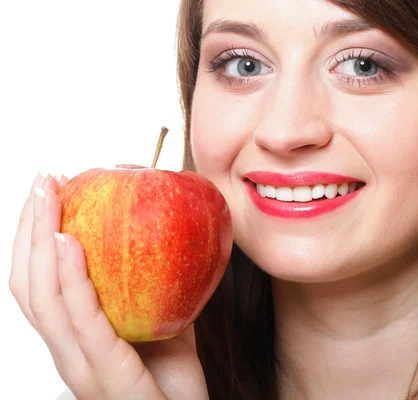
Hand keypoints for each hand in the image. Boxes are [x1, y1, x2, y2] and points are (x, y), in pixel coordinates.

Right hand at [9, 173, 208, 399]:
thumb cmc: (174, 379)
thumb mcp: (164, 322)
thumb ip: (156, 288)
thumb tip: (168, 236)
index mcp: (75, 338)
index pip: (38, 283)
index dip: (33, 236)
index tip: (49, 189)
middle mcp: (68, 352)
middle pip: (29, 285)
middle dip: (29, 227)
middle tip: (42, 180)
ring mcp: (82, 368)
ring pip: (44, 301)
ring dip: (41, 242)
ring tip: (48, 198)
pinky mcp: (107, 378)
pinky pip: (84, 324)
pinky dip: (72, 281)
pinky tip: (70, 244)